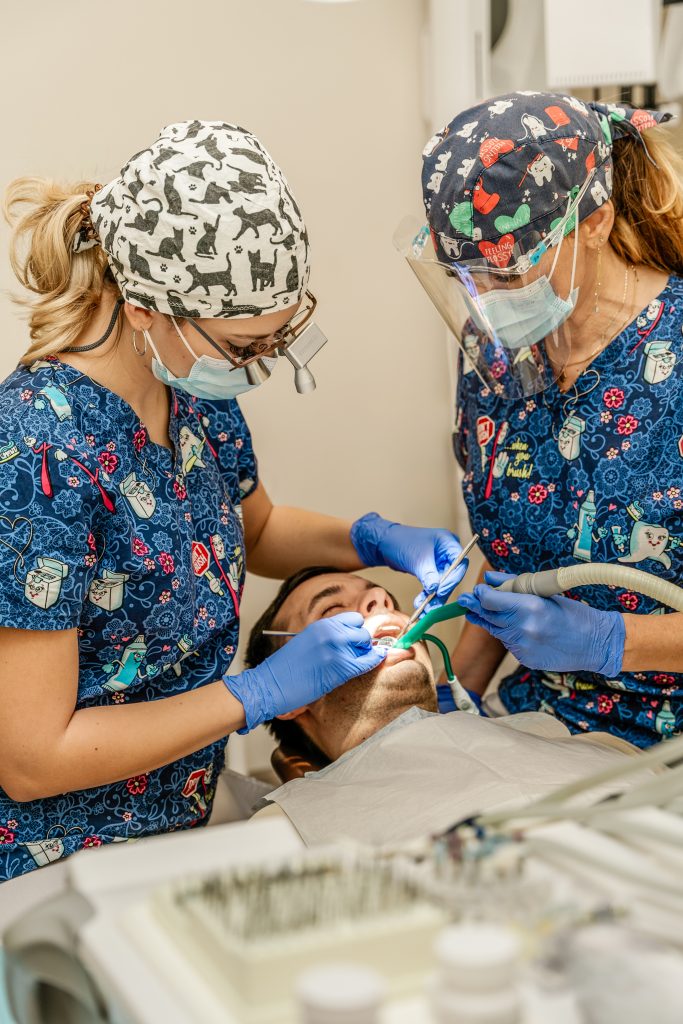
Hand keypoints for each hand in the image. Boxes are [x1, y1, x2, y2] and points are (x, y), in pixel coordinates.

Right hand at [224, 613, 385, 731]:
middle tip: (357, 656)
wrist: (269, 685)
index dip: (357, 631)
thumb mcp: (306, 642)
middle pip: (362, 631)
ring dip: (366, 655)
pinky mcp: (339, 668)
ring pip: (366, 646)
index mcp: (321, 625)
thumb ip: (327, 639)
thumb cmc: (285, 669)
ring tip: (355, 665)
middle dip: (363, 644)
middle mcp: (330, 632)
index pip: (354, 619)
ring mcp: (335, 648)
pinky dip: (372, 664)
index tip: (356, 642)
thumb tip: (349, 642)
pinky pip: (366, 663)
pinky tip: (369, 667)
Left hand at [351, 512, 465, 610]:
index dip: (452, 579)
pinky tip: (421, 604)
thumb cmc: (401, 542)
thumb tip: (436, 589)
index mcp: (448, 542)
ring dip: (434, 598)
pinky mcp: (432, 571)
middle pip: (452, 576)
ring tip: (424, 609)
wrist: (385, 543)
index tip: (441, 591)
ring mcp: (440, 562)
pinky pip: (434, 585)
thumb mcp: (417, 559)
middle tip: (432, 605)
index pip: (460, 563)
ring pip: (442, 583)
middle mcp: (447, 552)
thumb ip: (428, 575)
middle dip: (441, 592)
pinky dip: (428, 595)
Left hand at [457, 571, 625, 675]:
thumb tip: (489, 578)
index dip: (480, 595)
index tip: (477, 591)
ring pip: (496, 631)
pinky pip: (508, 644)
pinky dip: (508, 635)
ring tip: (488, 612)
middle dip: (476, 607)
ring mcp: (524, 646)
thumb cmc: (573, 614)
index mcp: (530, 607)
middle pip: (488, 616)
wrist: (595, 643)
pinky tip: (518, 629)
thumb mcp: (545, 593)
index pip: (490, 600)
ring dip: (492, 621)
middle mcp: (524, 628)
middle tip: (466, 601)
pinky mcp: (525, 659)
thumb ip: (513, 584)